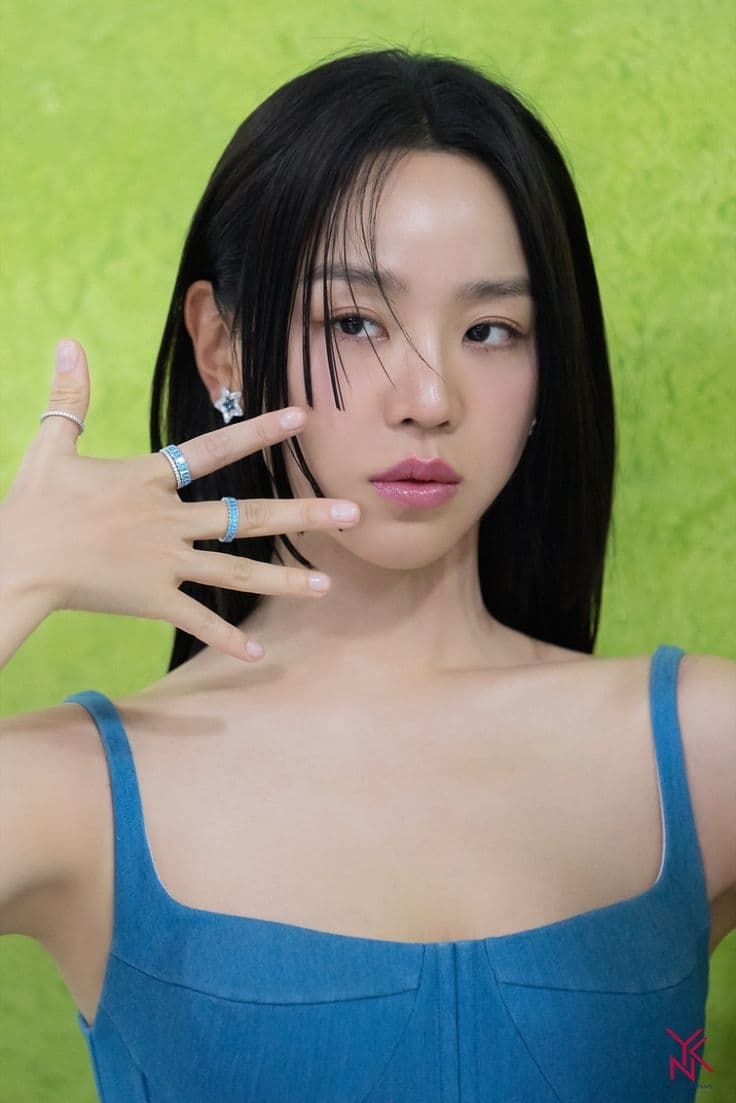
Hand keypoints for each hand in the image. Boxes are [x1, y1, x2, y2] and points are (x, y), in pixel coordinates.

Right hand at [0, 339, 360, 661]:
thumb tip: (69, 342)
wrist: (18, 561)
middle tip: (352, 512)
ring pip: (236, 574)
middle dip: (302, 514)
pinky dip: (226, 640)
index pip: (214, 449)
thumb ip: (70, 397)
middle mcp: (168, 520)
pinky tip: (260, 655)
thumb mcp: (52, 444)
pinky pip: (197, 620)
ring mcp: (164, 563)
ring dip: (284, 581)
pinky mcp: (153, 599)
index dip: (258, 432)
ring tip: (328, 586)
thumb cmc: (34, 504)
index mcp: (150, 479)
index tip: (302, 417)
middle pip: (246, 516)